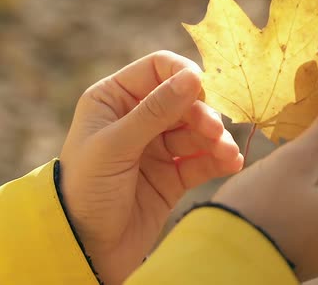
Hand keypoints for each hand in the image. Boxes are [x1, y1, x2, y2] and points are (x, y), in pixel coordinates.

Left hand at [59, 51, 243, 284]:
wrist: (84, 248)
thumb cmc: (85, 189)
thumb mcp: (115, 146)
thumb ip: (154, 111)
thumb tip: (193, 76)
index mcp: (114, 99)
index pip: (157, 69)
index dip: (182, 74)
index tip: (203, 91)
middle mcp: (137, 118)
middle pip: (183, 101)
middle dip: (202, 114)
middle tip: (215, 131)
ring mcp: (156, 148)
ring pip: (196, 131)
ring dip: (215, 139)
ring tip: (226, 153)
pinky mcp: (172, 176)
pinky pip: (201, 161)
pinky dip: (218, 160)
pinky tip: (232, 163)